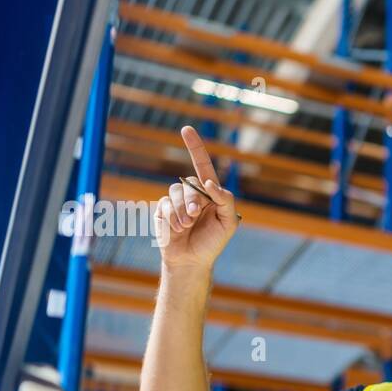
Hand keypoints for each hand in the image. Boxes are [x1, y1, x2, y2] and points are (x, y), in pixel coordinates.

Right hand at [152, 126, 239, 271]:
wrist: (192, 261)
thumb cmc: (213, 242)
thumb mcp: (228, 222)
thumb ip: (225, 199)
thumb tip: (210, 182)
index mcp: (210, 193)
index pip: (202, 165)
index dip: (195, 147)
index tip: (186, 129)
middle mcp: (193, 193)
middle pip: (189, 183)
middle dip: (192, 200)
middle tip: (195, 217)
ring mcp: (177, 202)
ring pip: (175, 192)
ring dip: (181, 210)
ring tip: (186, 226)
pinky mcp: (163, 211)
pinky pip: (164, 204)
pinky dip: (171, 217)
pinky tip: (177, 229)